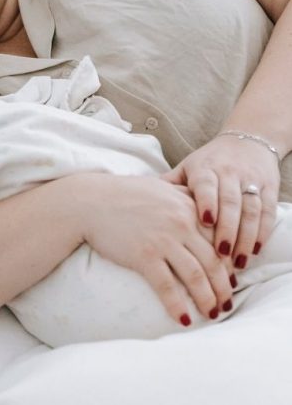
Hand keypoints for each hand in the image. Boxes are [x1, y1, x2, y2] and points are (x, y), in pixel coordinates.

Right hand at [78, 173, 232, 324]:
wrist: (90, 201)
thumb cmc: (124, 194)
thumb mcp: (162, 188)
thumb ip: (184, 197)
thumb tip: (201, 211)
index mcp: (189, 207)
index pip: (219, 240)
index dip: (228, 264)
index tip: (231, 281)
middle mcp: (182, 224)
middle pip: (213, 261)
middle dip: (223, 287)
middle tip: (227, 304)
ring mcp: (163, 241)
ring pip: (195, 276)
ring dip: (207, 299)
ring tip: (212, 314)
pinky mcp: (144, 256)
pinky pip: (166, 286)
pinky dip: (177, 305)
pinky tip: (183, 319)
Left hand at [162, 135, 280, 269]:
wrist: (247, 141)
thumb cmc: (209, 162)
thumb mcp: (186, 169)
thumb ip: (168, 186)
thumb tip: (135, 199)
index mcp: (206, 169)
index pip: (207, 185)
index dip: (207, 202)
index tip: (205, 222)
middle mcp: (230, 173)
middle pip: (231, 202)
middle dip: (228, 229)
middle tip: (220, 255)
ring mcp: (251, 181)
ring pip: (251, 210)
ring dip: (246, 237)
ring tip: (238, 262)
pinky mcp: (269, 188)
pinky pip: (268, 212)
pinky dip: (263, 232)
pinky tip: (255, 251)